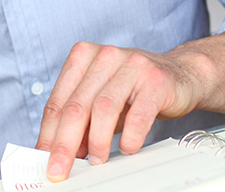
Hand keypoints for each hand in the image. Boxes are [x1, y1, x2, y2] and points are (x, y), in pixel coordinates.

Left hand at [35, 42, 201, 181]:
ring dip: (97, 141)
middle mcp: (105, 56)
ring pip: (104, 108)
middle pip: (77, 105)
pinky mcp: (156, 80)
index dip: (48, 133)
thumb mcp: (102, 101)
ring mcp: (131, 65)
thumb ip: (81, 121)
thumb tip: (60, 152)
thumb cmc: (134, 89)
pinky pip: (138, 114)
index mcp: (84, 56)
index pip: (58, 100)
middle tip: (60, 168)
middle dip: (65, 143)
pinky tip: (127, 149)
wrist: (180, 75)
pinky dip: (130, 137)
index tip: (43, 158)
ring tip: (97, 159)